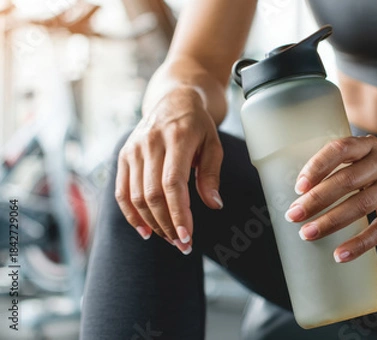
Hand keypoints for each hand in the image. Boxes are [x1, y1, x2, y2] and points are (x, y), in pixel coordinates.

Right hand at [115, 86, 223, 253]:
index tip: (187, 236)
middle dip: (167, 224)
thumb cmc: (198, 126)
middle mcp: (149, 144)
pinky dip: (131, 215)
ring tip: (170, 239)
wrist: (173, 101)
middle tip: (183, 244)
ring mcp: (133, 150)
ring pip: (136, 197)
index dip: (178, 213)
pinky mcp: (123, 156)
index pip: (172, 183)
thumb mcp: (213, 144)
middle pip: (152, 194)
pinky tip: (146, 231)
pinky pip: (121, 192)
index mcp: (176, 138)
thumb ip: (211, 175)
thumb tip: (214, 205)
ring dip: (152, 224)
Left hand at [284, 135, 376, 262]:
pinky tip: (340, 254)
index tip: (298, 186)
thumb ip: (342, 167)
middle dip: (316, 199)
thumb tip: (301, 193)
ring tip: (308, 233)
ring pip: (360, 205)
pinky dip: (358, 244)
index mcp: (369, 145)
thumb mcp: (368, 158)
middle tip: (293, 215)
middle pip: (346, 180)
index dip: (317, 167)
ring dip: (330, 221)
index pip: (340, 149)